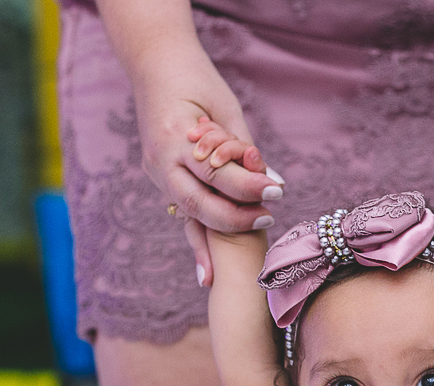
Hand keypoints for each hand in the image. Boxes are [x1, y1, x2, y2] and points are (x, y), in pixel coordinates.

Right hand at [129, 44, 283, 278]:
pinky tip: (208, 274)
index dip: (248, 187)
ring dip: (219, 235)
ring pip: (189, 214)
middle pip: (199, 203)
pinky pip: (183, 211)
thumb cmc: (198, 80)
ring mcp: (155, 171)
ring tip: (246, 250)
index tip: (278, 192)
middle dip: (236, 218)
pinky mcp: (159, 177)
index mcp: (175, 136)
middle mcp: (159, 159)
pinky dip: (199, 240)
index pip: (217, 173)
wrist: (155, 63)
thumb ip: (244, 148)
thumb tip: (273, 182)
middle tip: (268, 219)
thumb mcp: (226, 109)